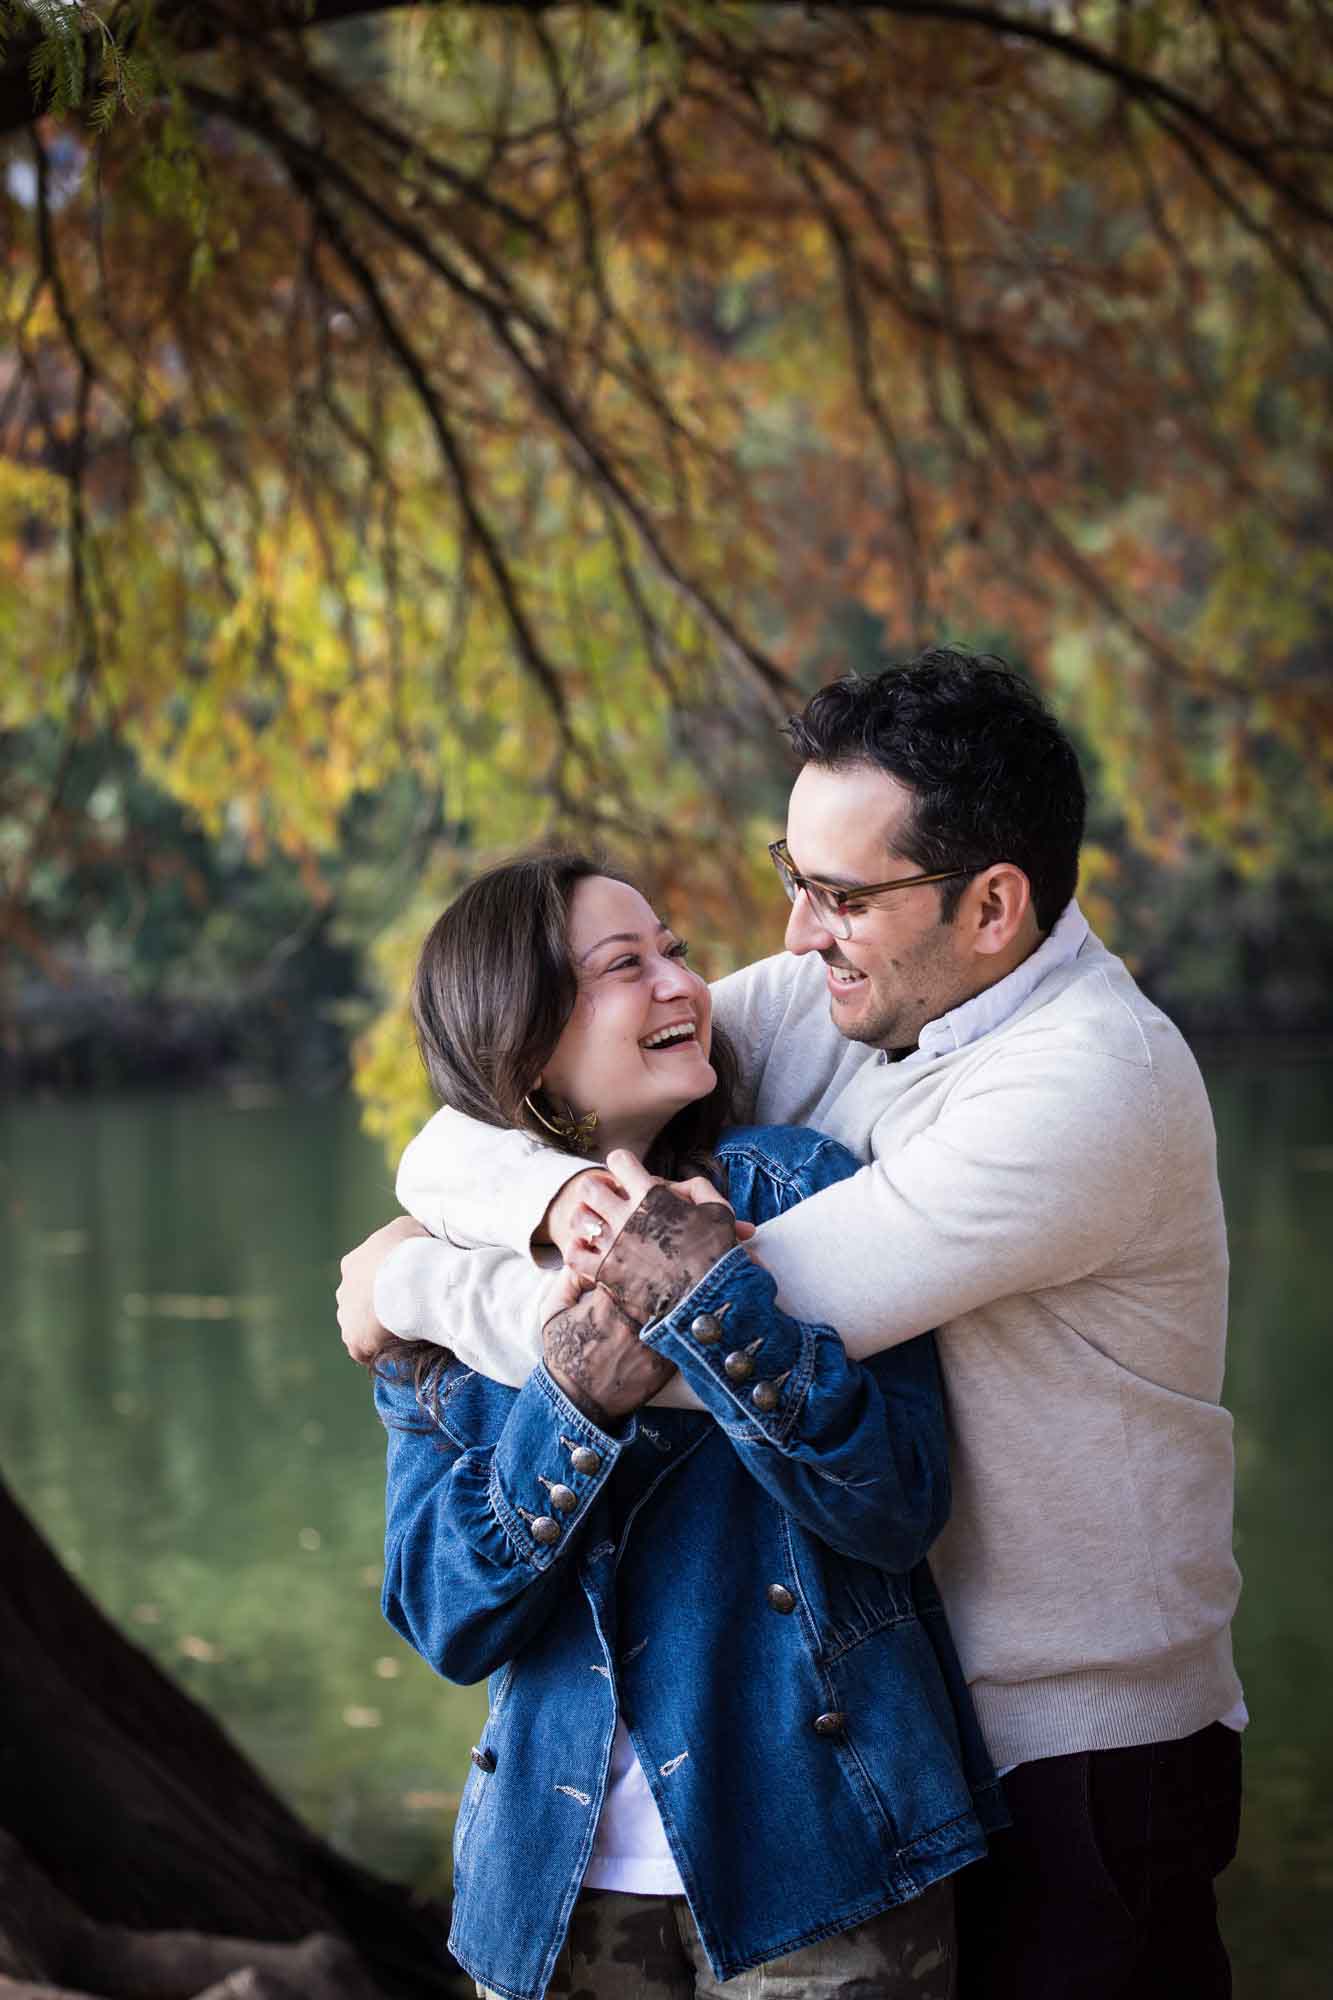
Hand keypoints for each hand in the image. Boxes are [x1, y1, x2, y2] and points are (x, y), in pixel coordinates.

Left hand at [336, 1215, 427, 1363]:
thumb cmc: (411, 1249)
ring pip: (360, 1328)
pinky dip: (380, 1351)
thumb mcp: (408, 1227)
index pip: (366, 1277)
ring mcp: (346, 1317)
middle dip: (378, 1308)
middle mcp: (344, 1291)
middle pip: (359, 1304)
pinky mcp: (355, 1341)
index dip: (386, 1284)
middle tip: (405, 1311)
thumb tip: (413, 1239)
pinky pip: (365, 1351)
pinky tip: (398, 1351)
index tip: (404, 1289)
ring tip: (405, 1332)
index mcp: (353, 1263)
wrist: (409, 1276)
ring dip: (377, 1331)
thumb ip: (403, 1235)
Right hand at [540, 1264, 675, 1428]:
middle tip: (668, 1269)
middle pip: (659, 1282)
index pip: (630, 1264)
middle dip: (662, 1274)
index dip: (636, 1259)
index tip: (639, 1260)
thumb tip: (582, 1250)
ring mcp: (650, 1340)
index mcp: (606, 1299)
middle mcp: (632, 1317)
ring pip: (676, 1306)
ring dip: (678, 1297)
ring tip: (684, 1289)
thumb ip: (568, 1278)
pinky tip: (684, 1320)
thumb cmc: (563, 1353)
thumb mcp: (553, 1311)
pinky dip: (684, 1327)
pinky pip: (683, 1337)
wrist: (576, 1402)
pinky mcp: (664, 1363)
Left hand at [556, 1150, 752, 1283]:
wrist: (708, 1301)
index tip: (628, 1177)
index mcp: (651, 1195)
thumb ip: (698, 1189)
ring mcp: (611, 1244)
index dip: (623, 1165)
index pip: (618, 1160)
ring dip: (586, 1218)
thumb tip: (678, 1187)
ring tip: (599, 1226)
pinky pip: (573, 1253)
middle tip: (609, 1201)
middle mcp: (625, 1216)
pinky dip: (578, 1250)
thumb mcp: (718, 1211)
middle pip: (589, 1187)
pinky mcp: (603, 1272)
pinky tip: (591, 1251)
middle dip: (598, 1190)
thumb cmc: (717, 1254)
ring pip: (578, 1217)